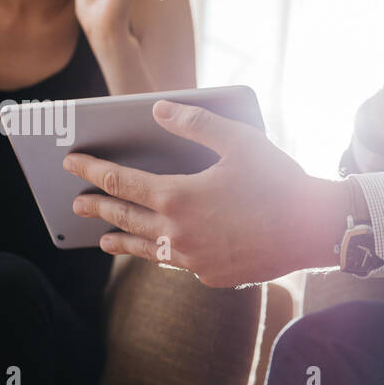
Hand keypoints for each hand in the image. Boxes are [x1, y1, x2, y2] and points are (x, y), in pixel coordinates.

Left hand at [63, 101, 345, 286]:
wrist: (312, 229)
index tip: (71, 164)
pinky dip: (164, 253)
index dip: (92, 171)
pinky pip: (179, 263)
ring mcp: (194, 259)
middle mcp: (178, 232)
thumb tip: (159, 109)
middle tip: (77, 204)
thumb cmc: (278, 181)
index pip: (120, 182)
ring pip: (146, 248)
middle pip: (125, 218)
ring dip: (121, 241)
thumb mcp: (238, 140)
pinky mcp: (212, 275)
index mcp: (178, 196)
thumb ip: (195, 123)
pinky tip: (162, 249)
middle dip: (97, 208)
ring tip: (104, 239)